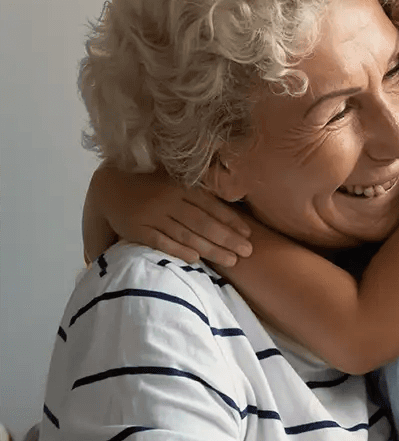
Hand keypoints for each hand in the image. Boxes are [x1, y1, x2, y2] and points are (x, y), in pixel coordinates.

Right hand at [85, 165, 253, 265]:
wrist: (109, 185)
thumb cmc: (148, 184)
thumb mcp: (173, 180)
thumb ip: (195, 191)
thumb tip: (227, 205)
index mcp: (180, 186)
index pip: (211, 206)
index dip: (231, 220)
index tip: (248, 234)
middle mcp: (169, 200)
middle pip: (204, 223)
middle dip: (228, 238)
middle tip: (248, 252)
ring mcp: (153, 215)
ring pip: (187, 235)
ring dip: (211, 249)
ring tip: (232, 260)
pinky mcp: (138, 229)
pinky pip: (162, 242)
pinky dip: (179, 251)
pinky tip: (197, 260)